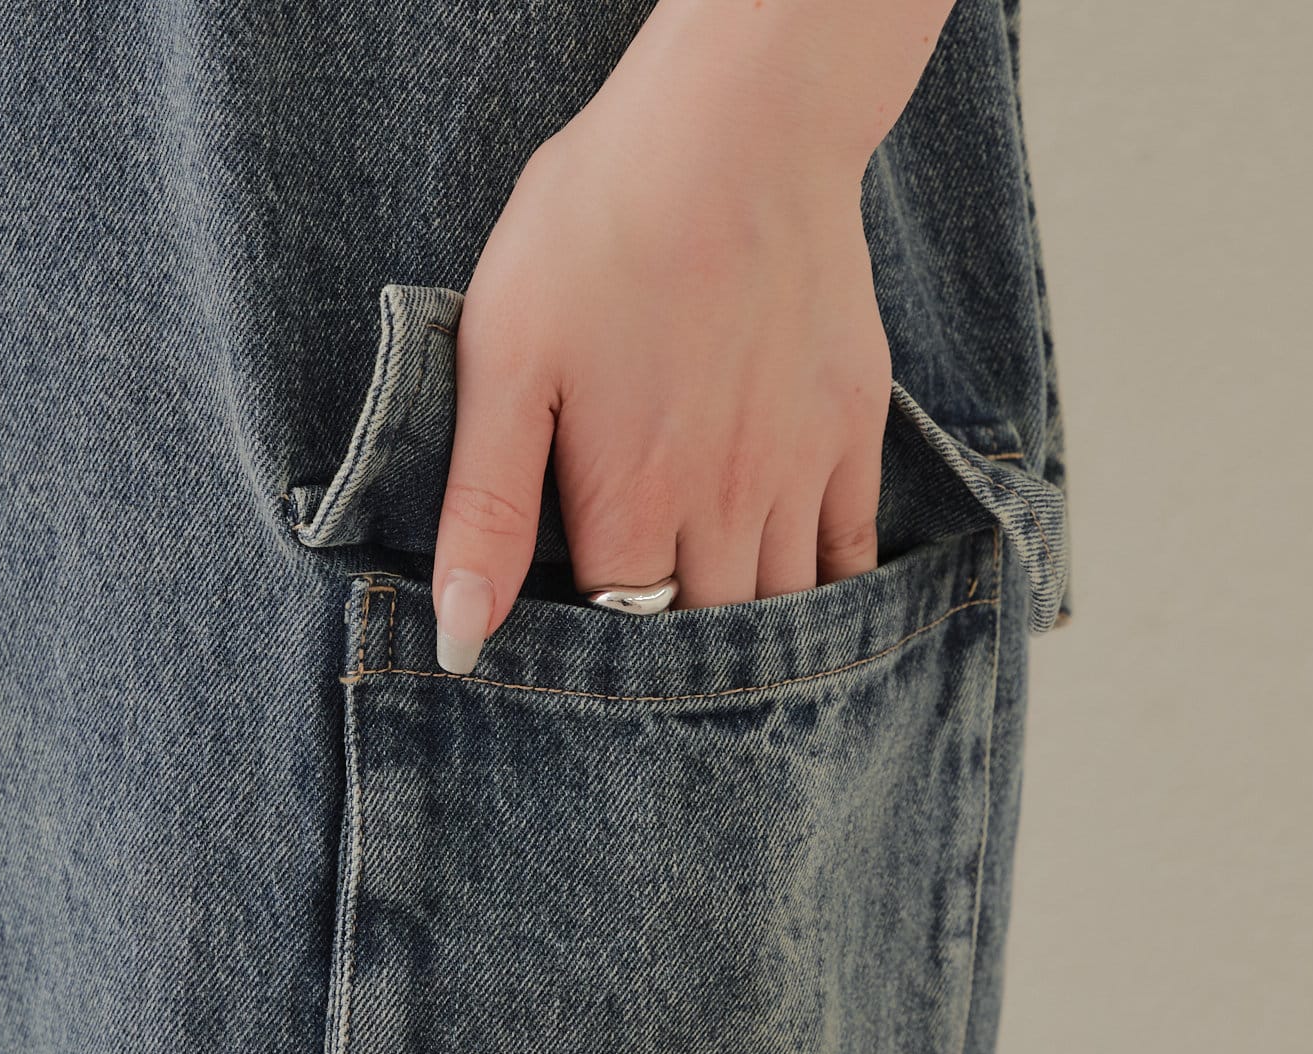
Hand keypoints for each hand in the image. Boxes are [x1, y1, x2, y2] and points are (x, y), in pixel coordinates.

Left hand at [429, 30, 894, 670]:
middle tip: (655, 666)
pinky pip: (852, 549)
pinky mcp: (851, 428)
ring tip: (725, 653)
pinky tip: (809, 605)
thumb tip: (460, 635)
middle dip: (677, 662)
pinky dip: (832, 592)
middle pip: (706, 635)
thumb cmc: (602, 225)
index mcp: (630, 501)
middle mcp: (722, 508)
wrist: (739, 127)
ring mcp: (797, 472)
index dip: (598, 655)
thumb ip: (484, 508)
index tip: (584, 650)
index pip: (621, 633)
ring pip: (784, 607)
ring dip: (753, 641)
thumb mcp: (505, 357)